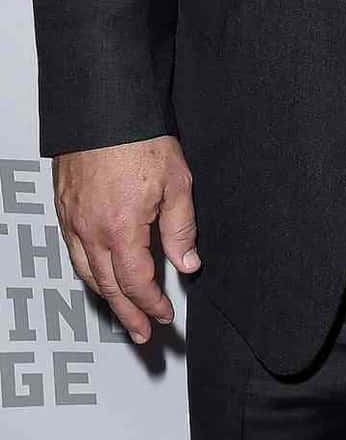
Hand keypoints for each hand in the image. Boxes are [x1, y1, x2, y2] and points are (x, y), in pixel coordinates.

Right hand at [53, 136, 198, 344]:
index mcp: (122, 228)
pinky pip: (72, 251)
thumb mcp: (177, 182)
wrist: (103, 107)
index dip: (151, 304)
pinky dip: (86, 271)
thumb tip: (188, 264)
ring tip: (122, 312)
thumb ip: (181, 228)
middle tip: (141, 332)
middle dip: (127, 313)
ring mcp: (72, 219)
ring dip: (105, 297)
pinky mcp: (64, 207)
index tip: (163, 316)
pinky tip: (97, 274)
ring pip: (85, 272)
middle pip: (108, 286)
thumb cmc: (139, 137)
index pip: (137, 282)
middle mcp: (91, 230)